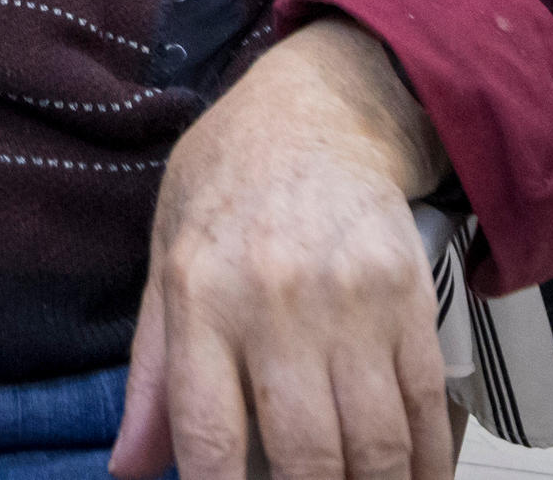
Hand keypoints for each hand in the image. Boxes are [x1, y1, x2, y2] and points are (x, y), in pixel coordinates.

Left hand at [117, 18, 453, 479]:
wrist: (317, 109)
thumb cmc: (225, 188)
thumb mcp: (166, 260)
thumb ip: (151, 373)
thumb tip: (128, 467)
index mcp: (200, 298)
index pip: (208, 437)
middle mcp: (275, 303)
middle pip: (302, 455)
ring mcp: (350, 302)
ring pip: (371, 445)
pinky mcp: (410, 297)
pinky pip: (423, 407)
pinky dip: (424, 466)